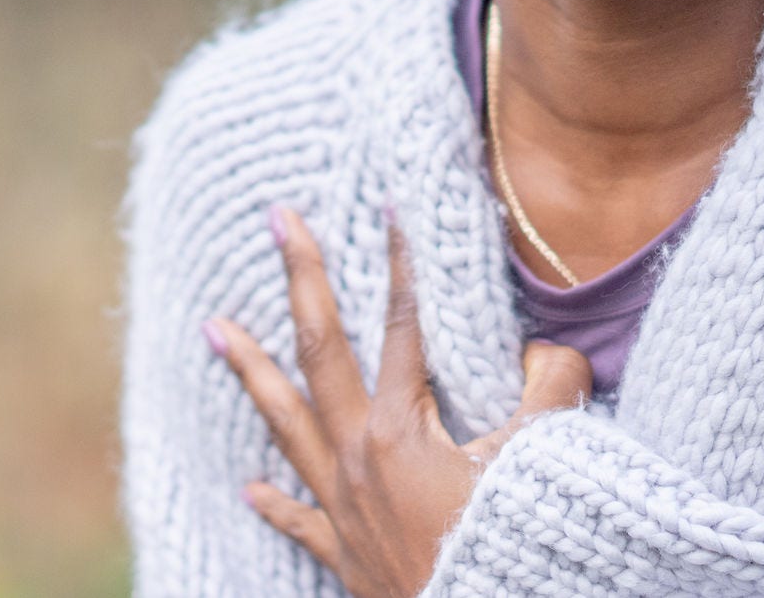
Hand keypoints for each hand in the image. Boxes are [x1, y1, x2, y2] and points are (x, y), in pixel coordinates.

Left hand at [203, 204, 593, 597]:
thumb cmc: (512, 539)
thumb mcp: (544, 452)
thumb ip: (550, 384)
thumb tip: (545, 351)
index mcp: (400, 428)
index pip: (402, 325)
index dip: (402, 264)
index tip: (390, 208)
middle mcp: (357, 458)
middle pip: (319, 352)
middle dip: (301, 279)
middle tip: (278, 219)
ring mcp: (343, 507)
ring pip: (286, 424)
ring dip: (250, 372)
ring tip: (213, 327)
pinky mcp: (345, 555)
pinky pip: (299, 518)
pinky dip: (273, 500)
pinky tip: (249, 485)